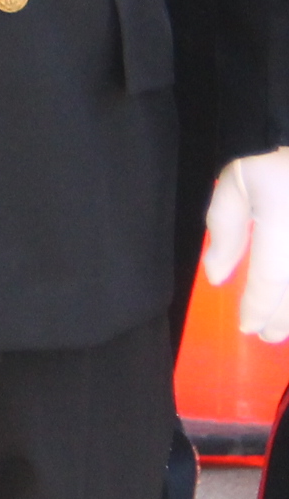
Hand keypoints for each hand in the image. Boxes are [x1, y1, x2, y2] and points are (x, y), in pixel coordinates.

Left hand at [205, 148, 288, 340]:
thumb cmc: (280, 163)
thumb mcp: (240, 182)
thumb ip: (225, 228)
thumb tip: (217, 275)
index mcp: (284, 222)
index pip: (274, 279)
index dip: (260, 309)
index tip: (248, 327)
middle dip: (285, 321)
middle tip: (268, 335)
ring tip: (286, 327)